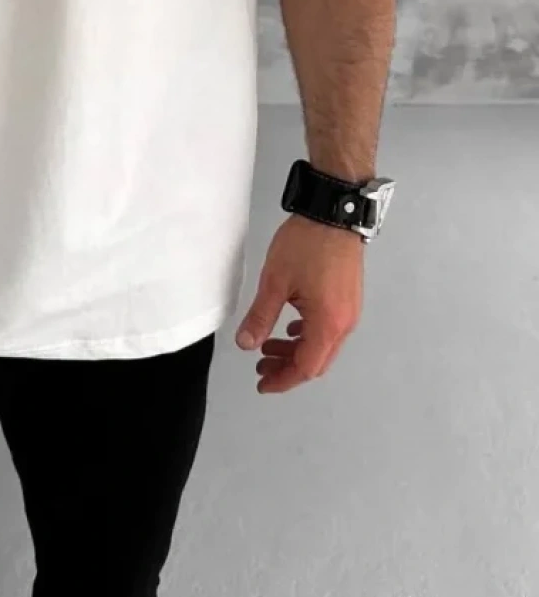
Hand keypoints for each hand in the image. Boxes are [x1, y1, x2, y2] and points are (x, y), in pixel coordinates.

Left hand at [235, 214, 363, 392]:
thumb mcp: (276, 282)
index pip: (305, 367)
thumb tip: (246, 345)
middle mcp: (344, 324)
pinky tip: (289, 327)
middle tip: (260, 366)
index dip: (282, 380)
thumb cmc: (306, 245)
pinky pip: (328, 329)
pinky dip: (307, 335)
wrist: (335, 213)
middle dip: (288, 368)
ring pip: (323, 345)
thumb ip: (261, 317)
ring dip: (296, 350)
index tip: (262, 383)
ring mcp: (349, 311)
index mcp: (328, 324)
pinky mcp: (348, 298)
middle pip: (317, 361)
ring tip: (268, 346)